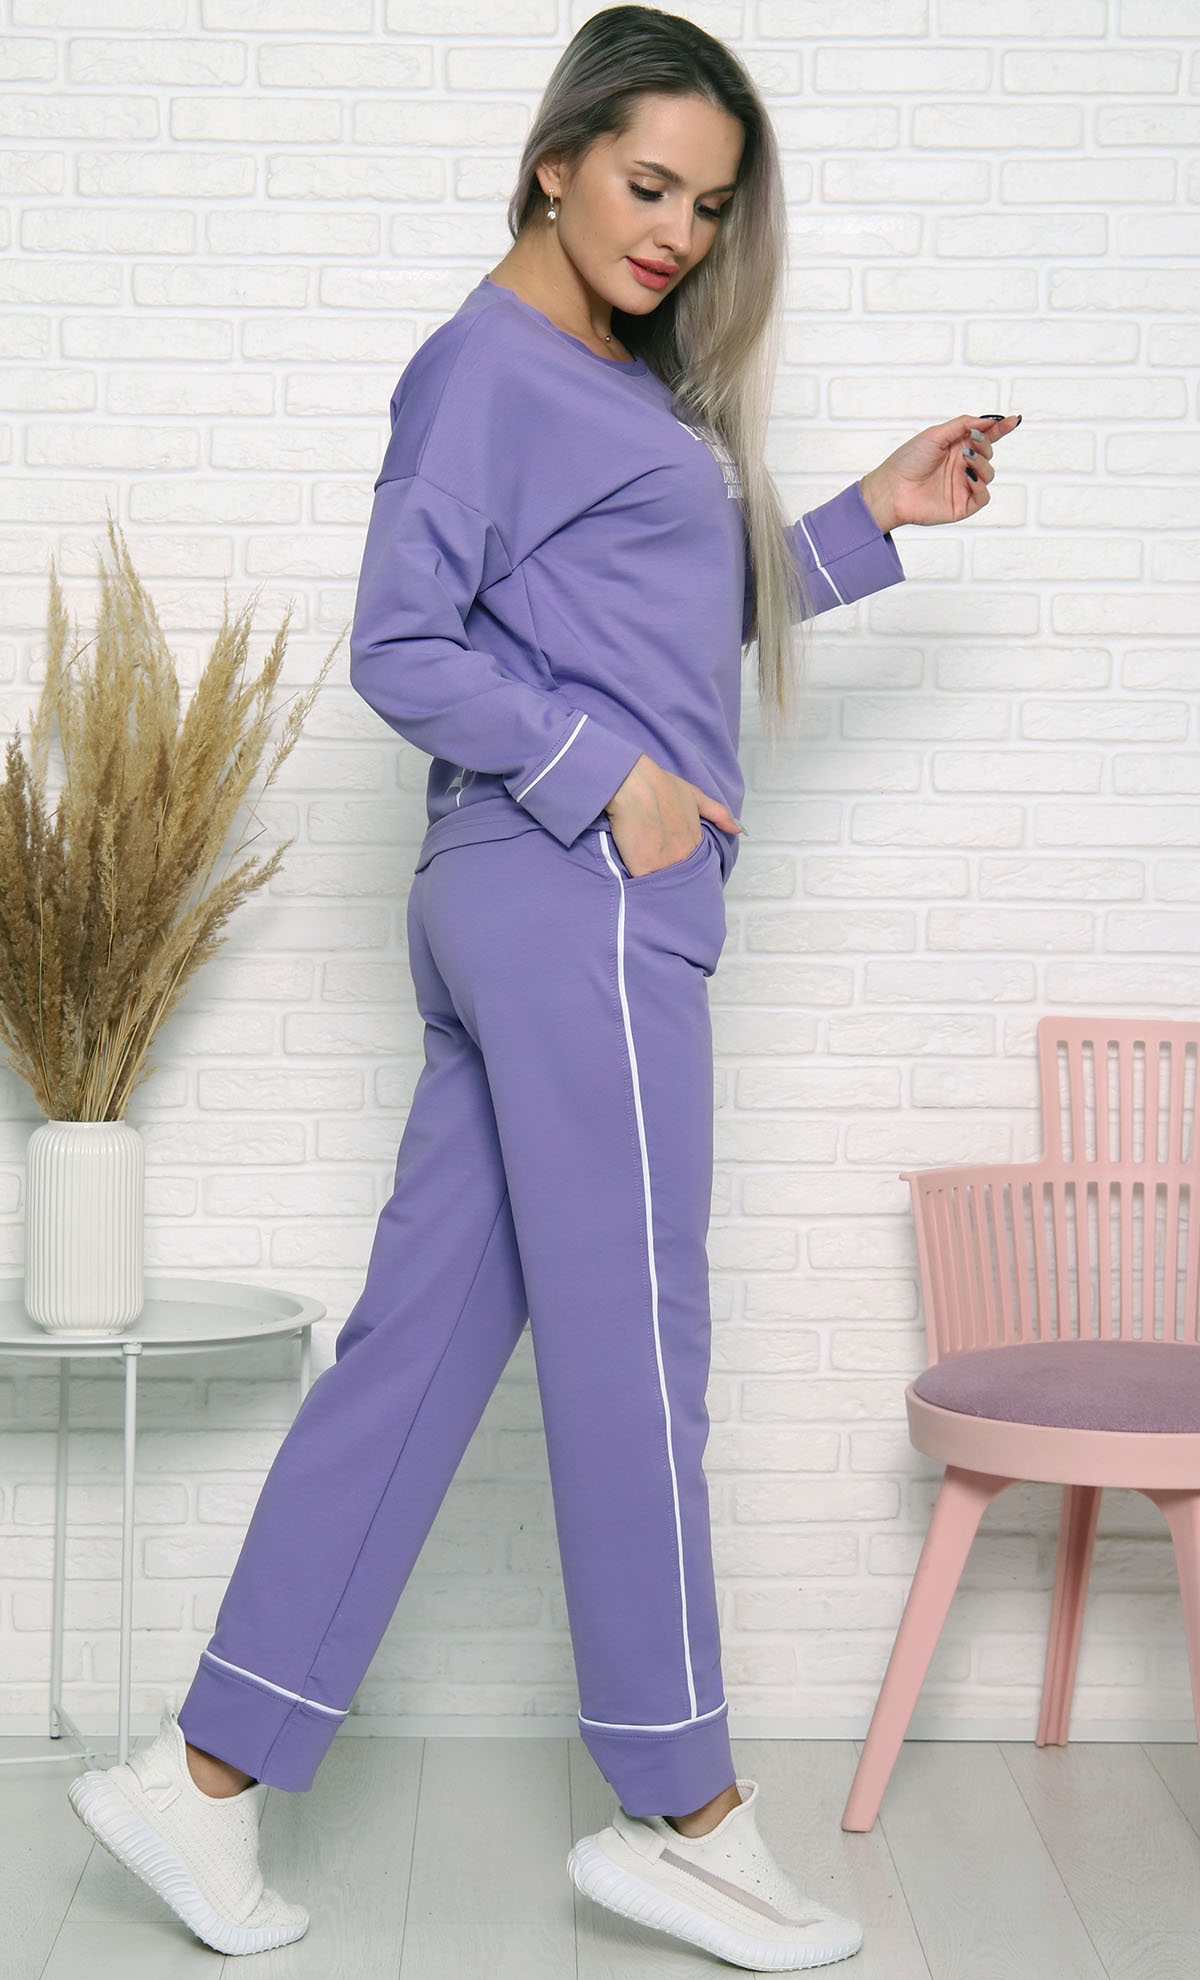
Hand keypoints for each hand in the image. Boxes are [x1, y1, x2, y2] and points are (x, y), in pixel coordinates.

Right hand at [604, 754, 741, 877]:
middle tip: (657, 867)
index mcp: (695, 842)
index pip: (694, 865)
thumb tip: (737, 829)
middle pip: (678, 877)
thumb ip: (719, 814)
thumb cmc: (661, 786)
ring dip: (656, 882)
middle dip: (671, 876)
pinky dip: (640, 883)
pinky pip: (643, 884)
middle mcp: (682, 856)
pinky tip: (636, 877)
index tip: (673, 860)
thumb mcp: (696, 796)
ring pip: (662, 883)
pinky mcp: (641, 868)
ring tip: (648, 877)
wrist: (634, 785)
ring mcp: (662, 864)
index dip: (683, 864)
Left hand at [859, 412, 1021, 531]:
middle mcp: (962, 465)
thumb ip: (963, 425)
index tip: (1014, 420)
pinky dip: (981, 485)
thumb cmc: (907, 460)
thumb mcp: (935, 434)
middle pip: (989, 452)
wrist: (892, 489)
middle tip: (971, 443)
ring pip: (989, 473)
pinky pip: (984, 496)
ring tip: (965, 460)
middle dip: (985, 444)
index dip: (1001, 429)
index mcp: (956, 447)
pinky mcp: (962, 505)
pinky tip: (968, 477)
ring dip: (981, 463)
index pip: (985, 437)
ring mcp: (963, 485)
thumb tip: (988, 421)